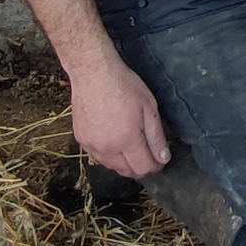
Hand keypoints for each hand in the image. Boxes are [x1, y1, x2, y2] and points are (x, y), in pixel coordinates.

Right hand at [66, 52, 171, 179]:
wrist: (93, 73)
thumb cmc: (123, 85)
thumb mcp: (149, 108)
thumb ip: (156, 137)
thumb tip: (163, 158)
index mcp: (126, 140)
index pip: (143, 168)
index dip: (155, 167)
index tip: (160, 160)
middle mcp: (107, 148)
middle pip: (127, 172)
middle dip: (141, 167)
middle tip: (149, 154)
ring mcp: (91, 145)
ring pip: (112, 167)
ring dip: (124, 163)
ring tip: (132, 146)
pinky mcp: (81, 139)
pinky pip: (98, 156)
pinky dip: (109, 155)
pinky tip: (115, 140)